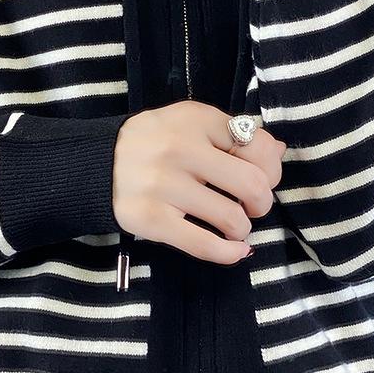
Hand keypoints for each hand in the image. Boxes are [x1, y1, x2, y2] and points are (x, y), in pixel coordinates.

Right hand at [112, 100, 286, 263]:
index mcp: (196, 119)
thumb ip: (233, 134)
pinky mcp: (151, 219)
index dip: (270, 168)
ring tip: (233, 225)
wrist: (95, 163)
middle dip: (261, 202)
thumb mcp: (190, 124)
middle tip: (252, 207)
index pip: (257, 145)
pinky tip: (235, 251)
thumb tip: (279, 151)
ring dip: (241, 228)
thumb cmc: (153, 143)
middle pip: (252, 184)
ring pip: (231, 218)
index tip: (262, 178)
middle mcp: (180, 149)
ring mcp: (164, 186)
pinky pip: (204, 244)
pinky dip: (228, 253)